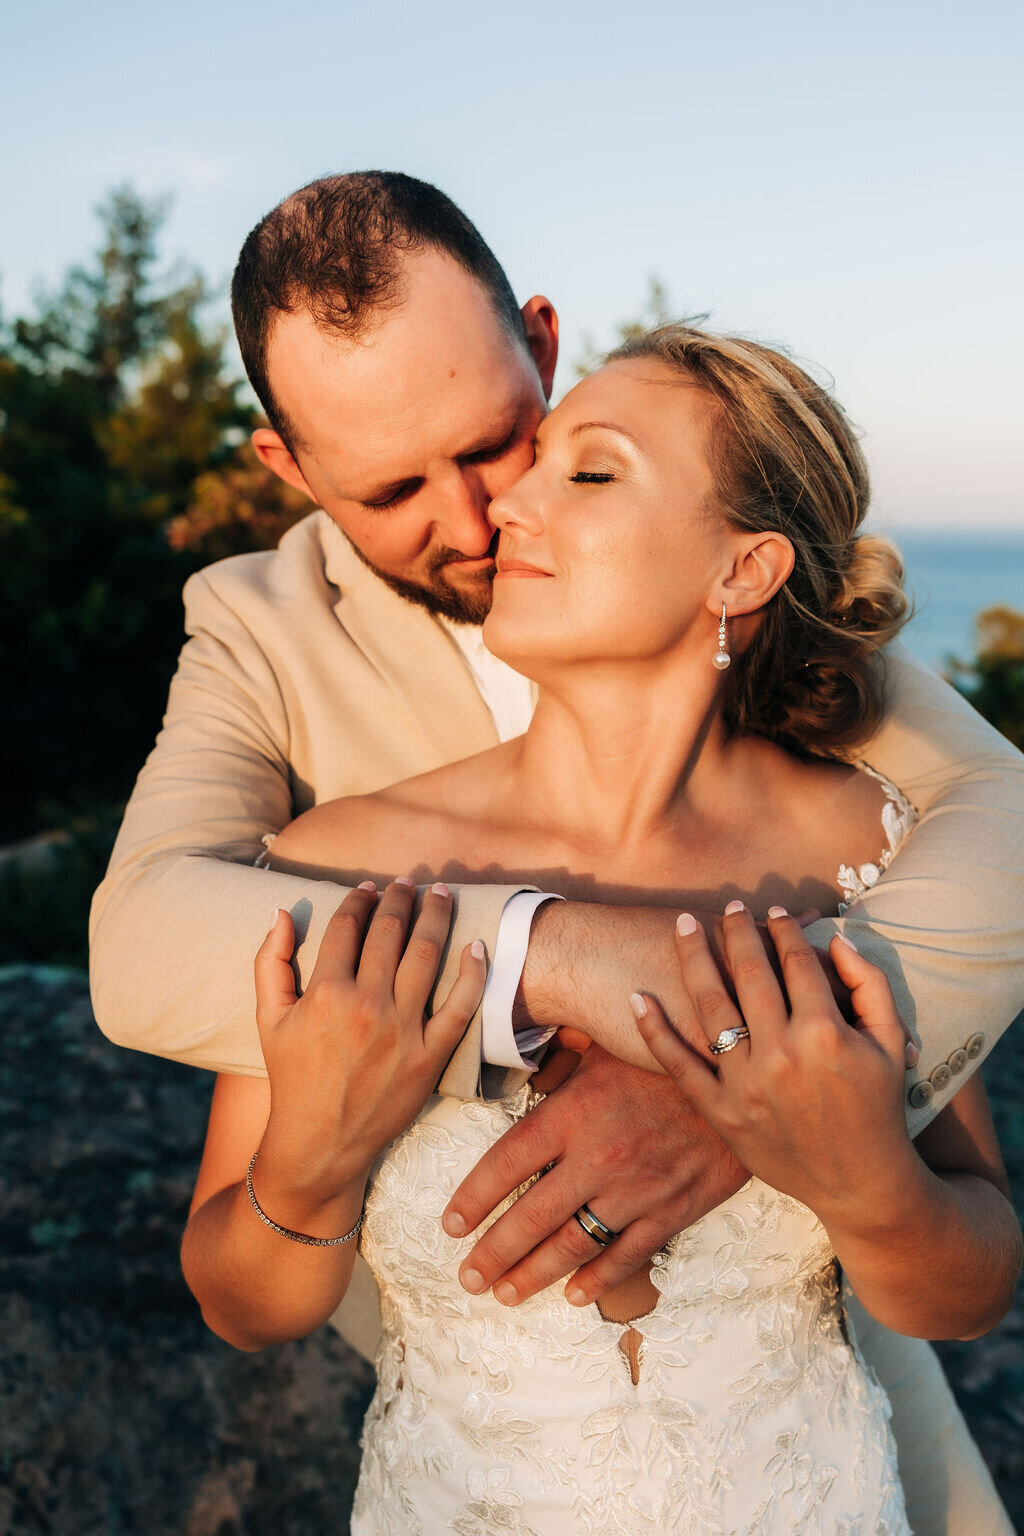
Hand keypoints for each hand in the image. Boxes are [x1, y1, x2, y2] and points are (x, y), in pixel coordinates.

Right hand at [254, 880, 484, 1211]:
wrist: (321, 1143)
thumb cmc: (292, 1077)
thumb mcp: (269, 1019)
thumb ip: (270, 961)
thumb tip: (282, 911)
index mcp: (325, 993)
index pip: (349, 926)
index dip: (360, 899)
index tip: (370, 887)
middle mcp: (367, 1006)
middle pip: (391, 932)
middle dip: (400, 898)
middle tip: (408, 882)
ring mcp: (403, 1030)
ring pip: (427, 955)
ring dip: (436, 916)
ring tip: (440, 894)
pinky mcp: (431, 1055)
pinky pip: (461, 1005)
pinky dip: (473, 972)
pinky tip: (477, 946)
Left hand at [441, 1042, 747, 1306]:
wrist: (742, 1073)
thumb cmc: (665, 1053)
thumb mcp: (606, 1044)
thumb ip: (561, 1060)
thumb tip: (518, 1046)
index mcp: (574, 1112)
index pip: (507, 1163)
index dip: (474, 1197)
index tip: (451, 1224)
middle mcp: (598, 1156)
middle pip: (531, 1216)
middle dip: (493, 1252)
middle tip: (467, 1276)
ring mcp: (636, 1189)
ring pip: (572, 1245)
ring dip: (533, 1274)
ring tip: (504, 1293)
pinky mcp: (672, 1209)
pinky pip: (627, 1254)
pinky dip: (597, 1279)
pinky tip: (573, 1295)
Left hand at [633, 904, 914, 1228]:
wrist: (861, 1185)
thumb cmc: (879, 1109)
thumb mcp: (891, 1043)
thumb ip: (870, 984)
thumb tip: (836, 938)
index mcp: (825, 1031)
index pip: (796, 962)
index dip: (783, 930)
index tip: (773, 911)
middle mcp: (781, 1053)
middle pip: (749, 973)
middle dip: (737, 931)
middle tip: (729, 907)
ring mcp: (746, 1084)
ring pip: (710, 1005)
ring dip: (693, 958)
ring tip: (684, 925)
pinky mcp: (721, 1112)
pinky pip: (679, 1065)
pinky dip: (654, 1030)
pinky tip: (638, 996)